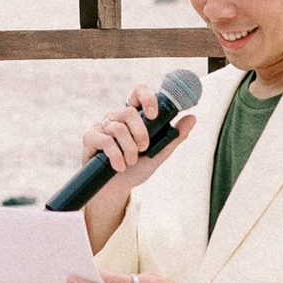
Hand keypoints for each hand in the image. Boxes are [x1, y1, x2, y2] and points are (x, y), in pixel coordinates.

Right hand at [76, 83, 196, 201]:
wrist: (116, 190)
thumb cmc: (136, 169)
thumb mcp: (159, 154)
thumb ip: (175, 136)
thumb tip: (192, 117)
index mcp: (134, 117)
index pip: (138, 92)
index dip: (146, 98)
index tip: (155, 115)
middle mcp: (117, 117)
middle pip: (128, 112)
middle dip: (140, 133)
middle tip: (144, 149)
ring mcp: (102, 126)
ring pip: (118, 128)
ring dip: (129, 150)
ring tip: (131, 163)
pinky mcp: (90, 137)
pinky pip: (105, 140)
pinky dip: (116, 156)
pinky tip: (119, 166)